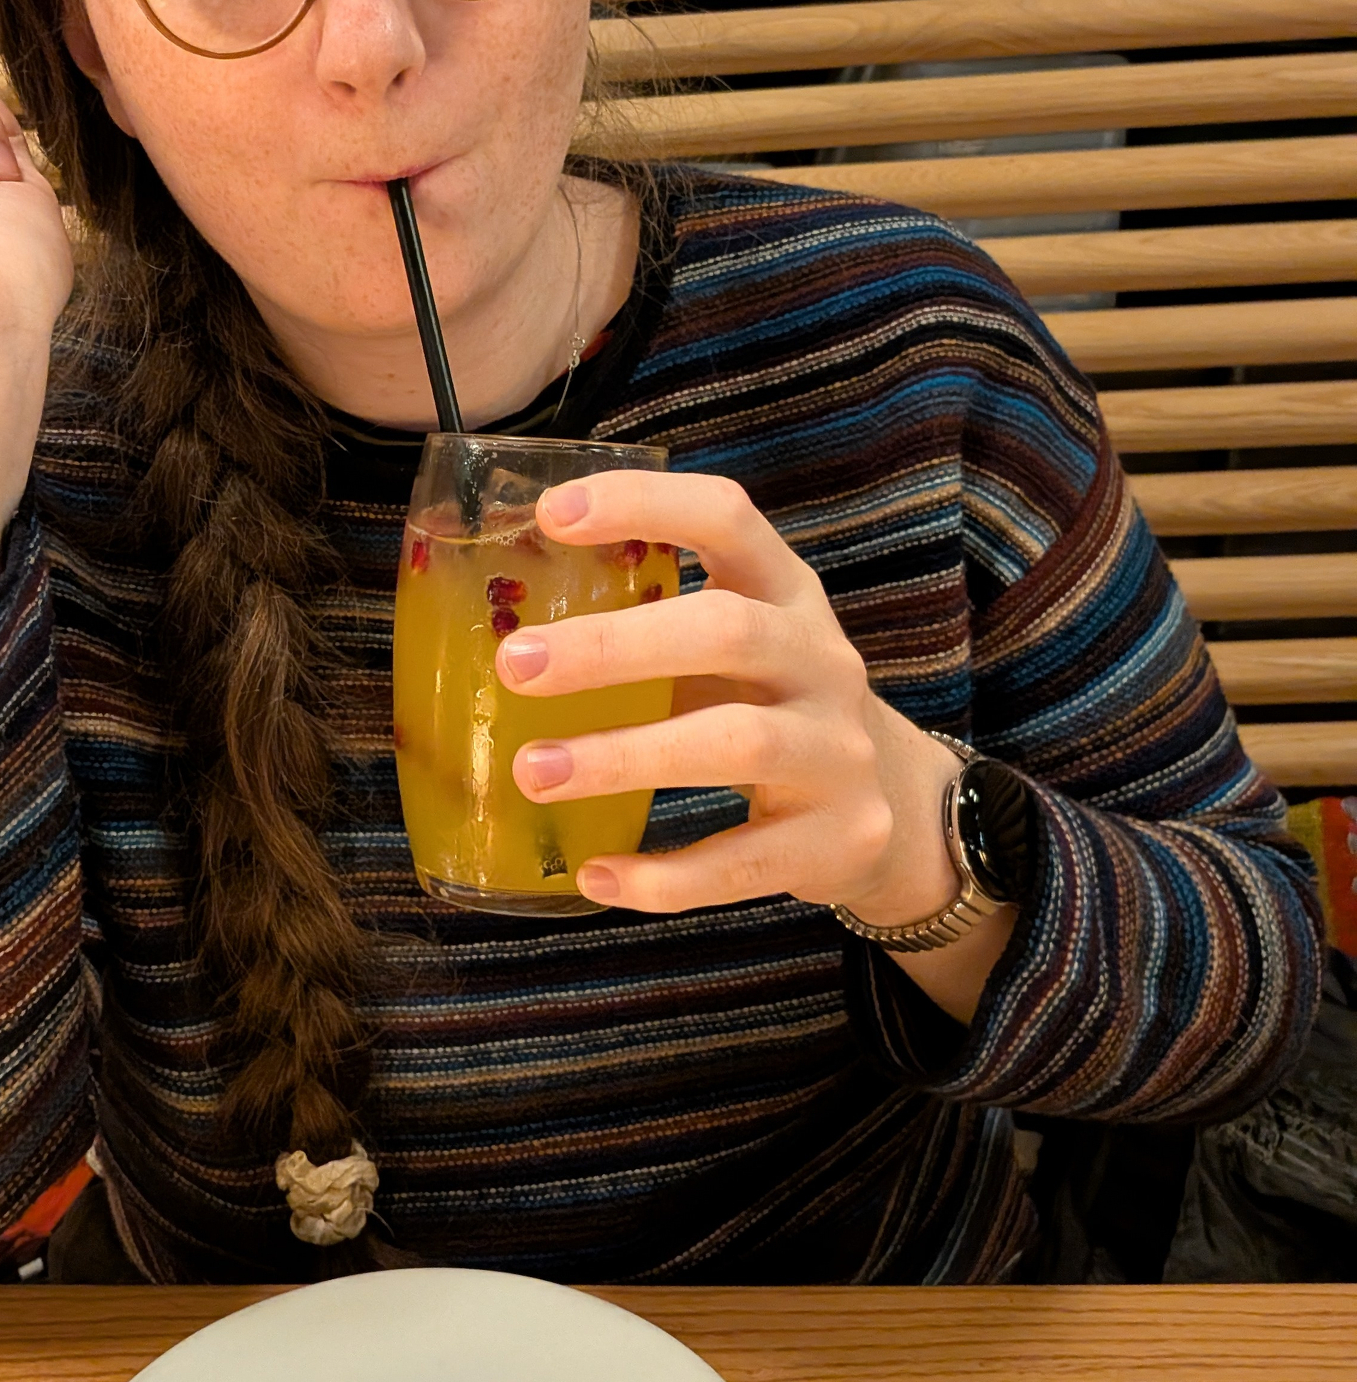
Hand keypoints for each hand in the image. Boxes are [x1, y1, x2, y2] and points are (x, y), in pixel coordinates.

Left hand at [495, 470, 961, 925]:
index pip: (726, 517)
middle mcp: (820, 658)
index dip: (644, 504)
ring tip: (534, 772)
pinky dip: (666, 877)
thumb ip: (644, 624)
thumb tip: (489, 626)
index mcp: (783, 589)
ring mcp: (838, 750)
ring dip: (625, 758)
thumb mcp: (729, 646)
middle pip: (727, 631)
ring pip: (736, 744)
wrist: (893, 804)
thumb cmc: (768, 704)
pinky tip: (596, 875)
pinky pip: (745, 862)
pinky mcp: (840, 837)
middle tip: (515, 665)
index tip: (552, 514)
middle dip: (613, 646)